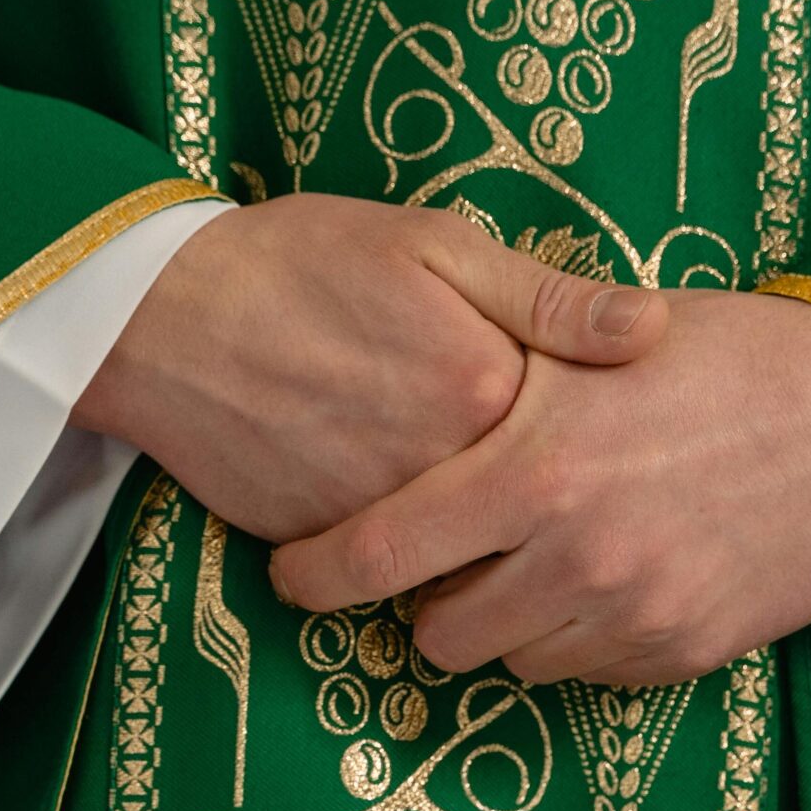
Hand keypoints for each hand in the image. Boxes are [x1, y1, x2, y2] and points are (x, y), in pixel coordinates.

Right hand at [72, 194, 668, 541]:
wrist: (156, 311)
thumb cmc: (301, 258)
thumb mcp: (435, 242)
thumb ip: (548, 297)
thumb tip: (655, 328)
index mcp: (488, 386)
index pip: (582, 442)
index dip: (593, 434)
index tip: (603, 435)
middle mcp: (440, 466)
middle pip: (529, 515)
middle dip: (545, 507)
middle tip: (548, 483)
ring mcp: (377, 516)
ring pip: (461, 554)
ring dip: (476, 539)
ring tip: (479, 501)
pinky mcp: (319, 547)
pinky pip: (385, 568)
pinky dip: (402, 549)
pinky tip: (395, 499)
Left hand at [267, 289, 810, 685]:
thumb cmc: (722, 354)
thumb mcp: (595, 339)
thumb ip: (493, 370)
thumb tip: (392, 391)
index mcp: (532, 470)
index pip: (379, 555)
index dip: (316, 576)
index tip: (294, 576)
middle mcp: (573, 557)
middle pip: (436, 634)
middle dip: (426, 603)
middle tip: (445, 560)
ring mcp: (632, 615)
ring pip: (511, 662)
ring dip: (505, 623)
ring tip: (535, 562)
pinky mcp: (684, 653)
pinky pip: (589, 675)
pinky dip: (578, 639)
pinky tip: (608, 576)